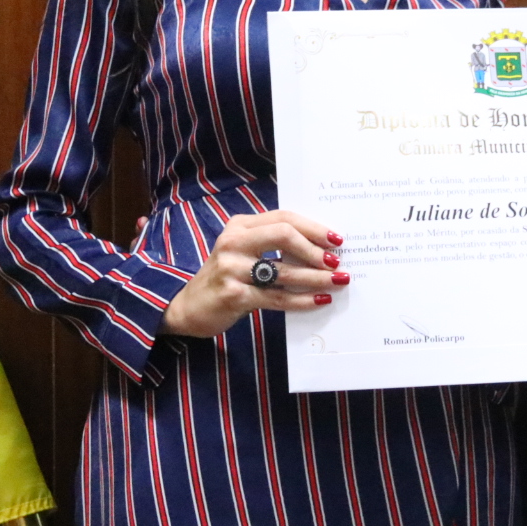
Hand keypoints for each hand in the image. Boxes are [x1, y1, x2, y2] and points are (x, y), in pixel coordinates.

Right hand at [159, 209, 346, 338]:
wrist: (188, 307)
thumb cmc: (226, 278)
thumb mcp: (243, 252)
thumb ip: (272, 244)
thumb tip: (321, 247)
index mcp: (239, 226)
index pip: (283, 218)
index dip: (314, 228)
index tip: (337, 240)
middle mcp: (233, 242)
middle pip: (284, 234)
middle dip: (316, 248)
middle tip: (337, 261)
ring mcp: (232, 268)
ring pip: (284, 269)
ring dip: (317, 277)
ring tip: (338, 280)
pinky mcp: (234, 295)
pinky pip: (278, 297)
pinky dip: (303, 299)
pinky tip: (320, 300)